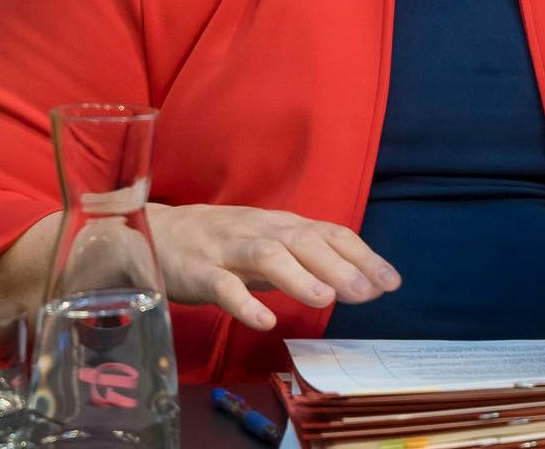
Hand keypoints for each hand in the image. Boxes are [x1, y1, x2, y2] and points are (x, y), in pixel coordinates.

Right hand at [147, 204, 401, 330]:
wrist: (154, 234)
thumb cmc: (220, 244)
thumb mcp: (269, 246)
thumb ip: (307, 262)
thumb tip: (359, 282)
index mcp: (280, 225)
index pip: (328, 233)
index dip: (361, 255)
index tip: (390, 281)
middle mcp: (258, 231)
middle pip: (302, 241)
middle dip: (337, 265)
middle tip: (366, 292)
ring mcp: (227, 250)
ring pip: (265, 255)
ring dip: (296, 276)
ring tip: (323, 298)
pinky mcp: (198, 271)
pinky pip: (221, 286)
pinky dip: (244, 303)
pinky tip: (264, 320)